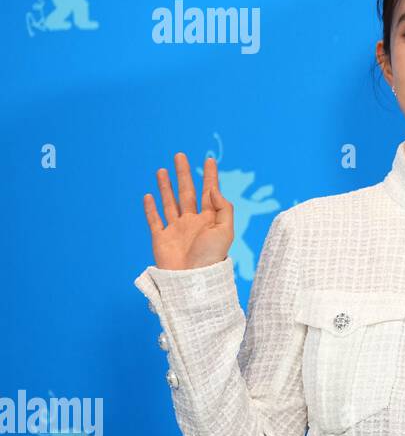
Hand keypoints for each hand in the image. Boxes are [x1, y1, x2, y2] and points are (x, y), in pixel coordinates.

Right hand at [142, 152, 232, 270]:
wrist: (192, 280)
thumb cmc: (211, 258)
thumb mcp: (225, 231)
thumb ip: (223, 208)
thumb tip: (214, 189)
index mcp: (210, 219)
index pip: (210, 192)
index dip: (210, 176)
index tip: (209, 160)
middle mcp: (192, 221)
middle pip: (187, 192)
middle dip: (184, 174)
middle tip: (180, 155)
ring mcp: (176, 229)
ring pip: (170, 202)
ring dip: (166, 186)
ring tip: (162, 170)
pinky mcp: (161, 238)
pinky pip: (154, 220)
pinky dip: (150, 208)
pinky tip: (148, 195)